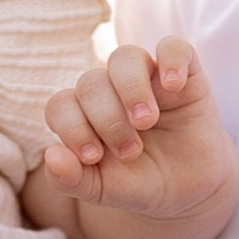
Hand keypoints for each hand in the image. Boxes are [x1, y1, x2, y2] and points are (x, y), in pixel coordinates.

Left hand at [38, 39, 238, 238]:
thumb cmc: (138, 184)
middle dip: (107, 119)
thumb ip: (71, 179)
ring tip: (145, 121)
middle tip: (130, 152)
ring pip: (125, 57)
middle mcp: (110, 90)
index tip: (93, 157)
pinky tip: (173, 87)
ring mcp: (146, 78)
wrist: (187, 190)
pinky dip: (171, 61)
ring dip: (130, 89)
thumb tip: (51, 155)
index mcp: (83, 115)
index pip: (60, 105)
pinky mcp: (183, 74)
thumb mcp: (103, 190)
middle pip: (91, 82)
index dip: (71, 127)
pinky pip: (174, 48)